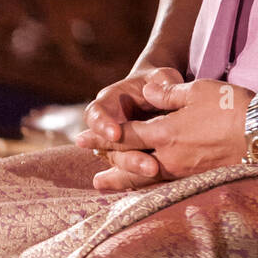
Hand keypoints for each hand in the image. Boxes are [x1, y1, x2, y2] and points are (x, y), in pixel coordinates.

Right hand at [76, 64, 184, 189]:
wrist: (159, 91)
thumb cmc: (158, 80)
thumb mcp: (161, 75)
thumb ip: (161, 81)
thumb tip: (158, 88)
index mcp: (109, 101)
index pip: (96, 113)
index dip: (102, 125)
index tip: (115, 134)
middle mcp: (108, 125)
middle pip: (106, 146)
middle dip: (126, 156)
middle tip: (146, 164)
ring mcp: (116, 144)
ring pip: (118, 162)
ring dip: (134, 169)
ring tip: (154, 171)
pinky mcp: (130, 156)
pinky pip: (130, 171)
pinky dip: (140, 177)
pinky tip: (155, 181)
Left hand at [78, 75, 252, 191]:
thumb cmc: (231, 107)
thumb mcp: (197, 90)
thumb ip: (167, 94)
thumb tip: (145, 94)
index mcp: (165, 132)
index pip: (127, 135)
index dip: (102, 136)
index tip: (81, 139)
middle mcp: (169, 157)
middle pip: (130, 163)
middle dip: (109, 165)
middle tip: (90, 173)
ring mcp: (184, 172)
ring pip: (146, 179)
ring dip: (124, 181)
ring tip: (105, 185)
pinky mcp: (199, 179)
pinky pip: (165, 185)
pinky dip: (148, 187)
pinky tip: (145, 188)